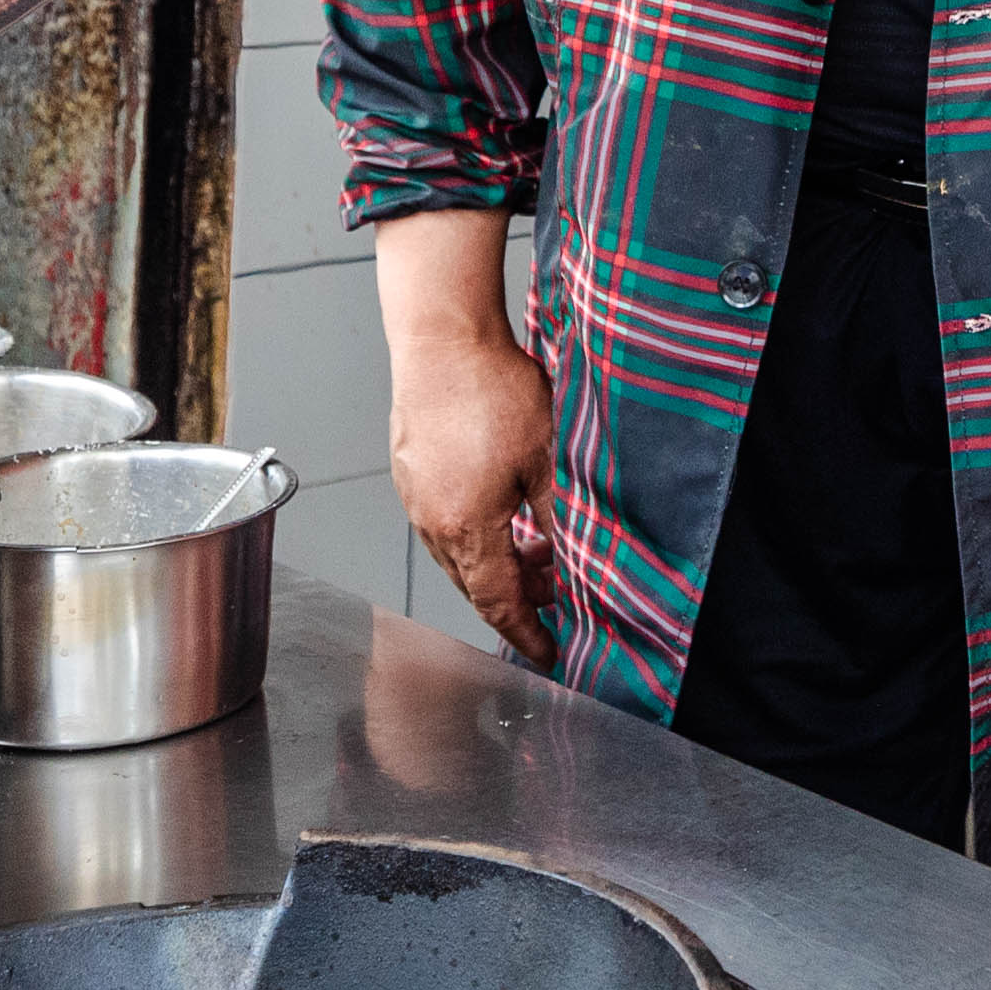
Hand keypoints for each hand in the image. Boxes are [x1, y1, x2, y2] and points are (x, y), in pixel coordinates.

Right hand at [389, 321, 557, 667]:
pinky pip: (443, 523)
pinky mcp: (410, 471)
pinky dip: (477, 534)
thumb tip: (579, 557)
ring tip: (539, 545)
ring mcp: (415, 496)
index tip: (548, 653)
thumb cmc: (491, 388)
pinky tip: (504, 511)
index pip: (498, 603)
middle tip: (559, 590)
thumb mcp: (547, 460)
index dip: (526, 633)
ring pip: (458, 554)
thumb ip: (562, 517)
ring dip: (498, 562)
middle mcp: (431, 520)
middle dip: (519, 597)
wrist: (442, 336)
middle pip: (475, 583)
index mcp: (465, 527)